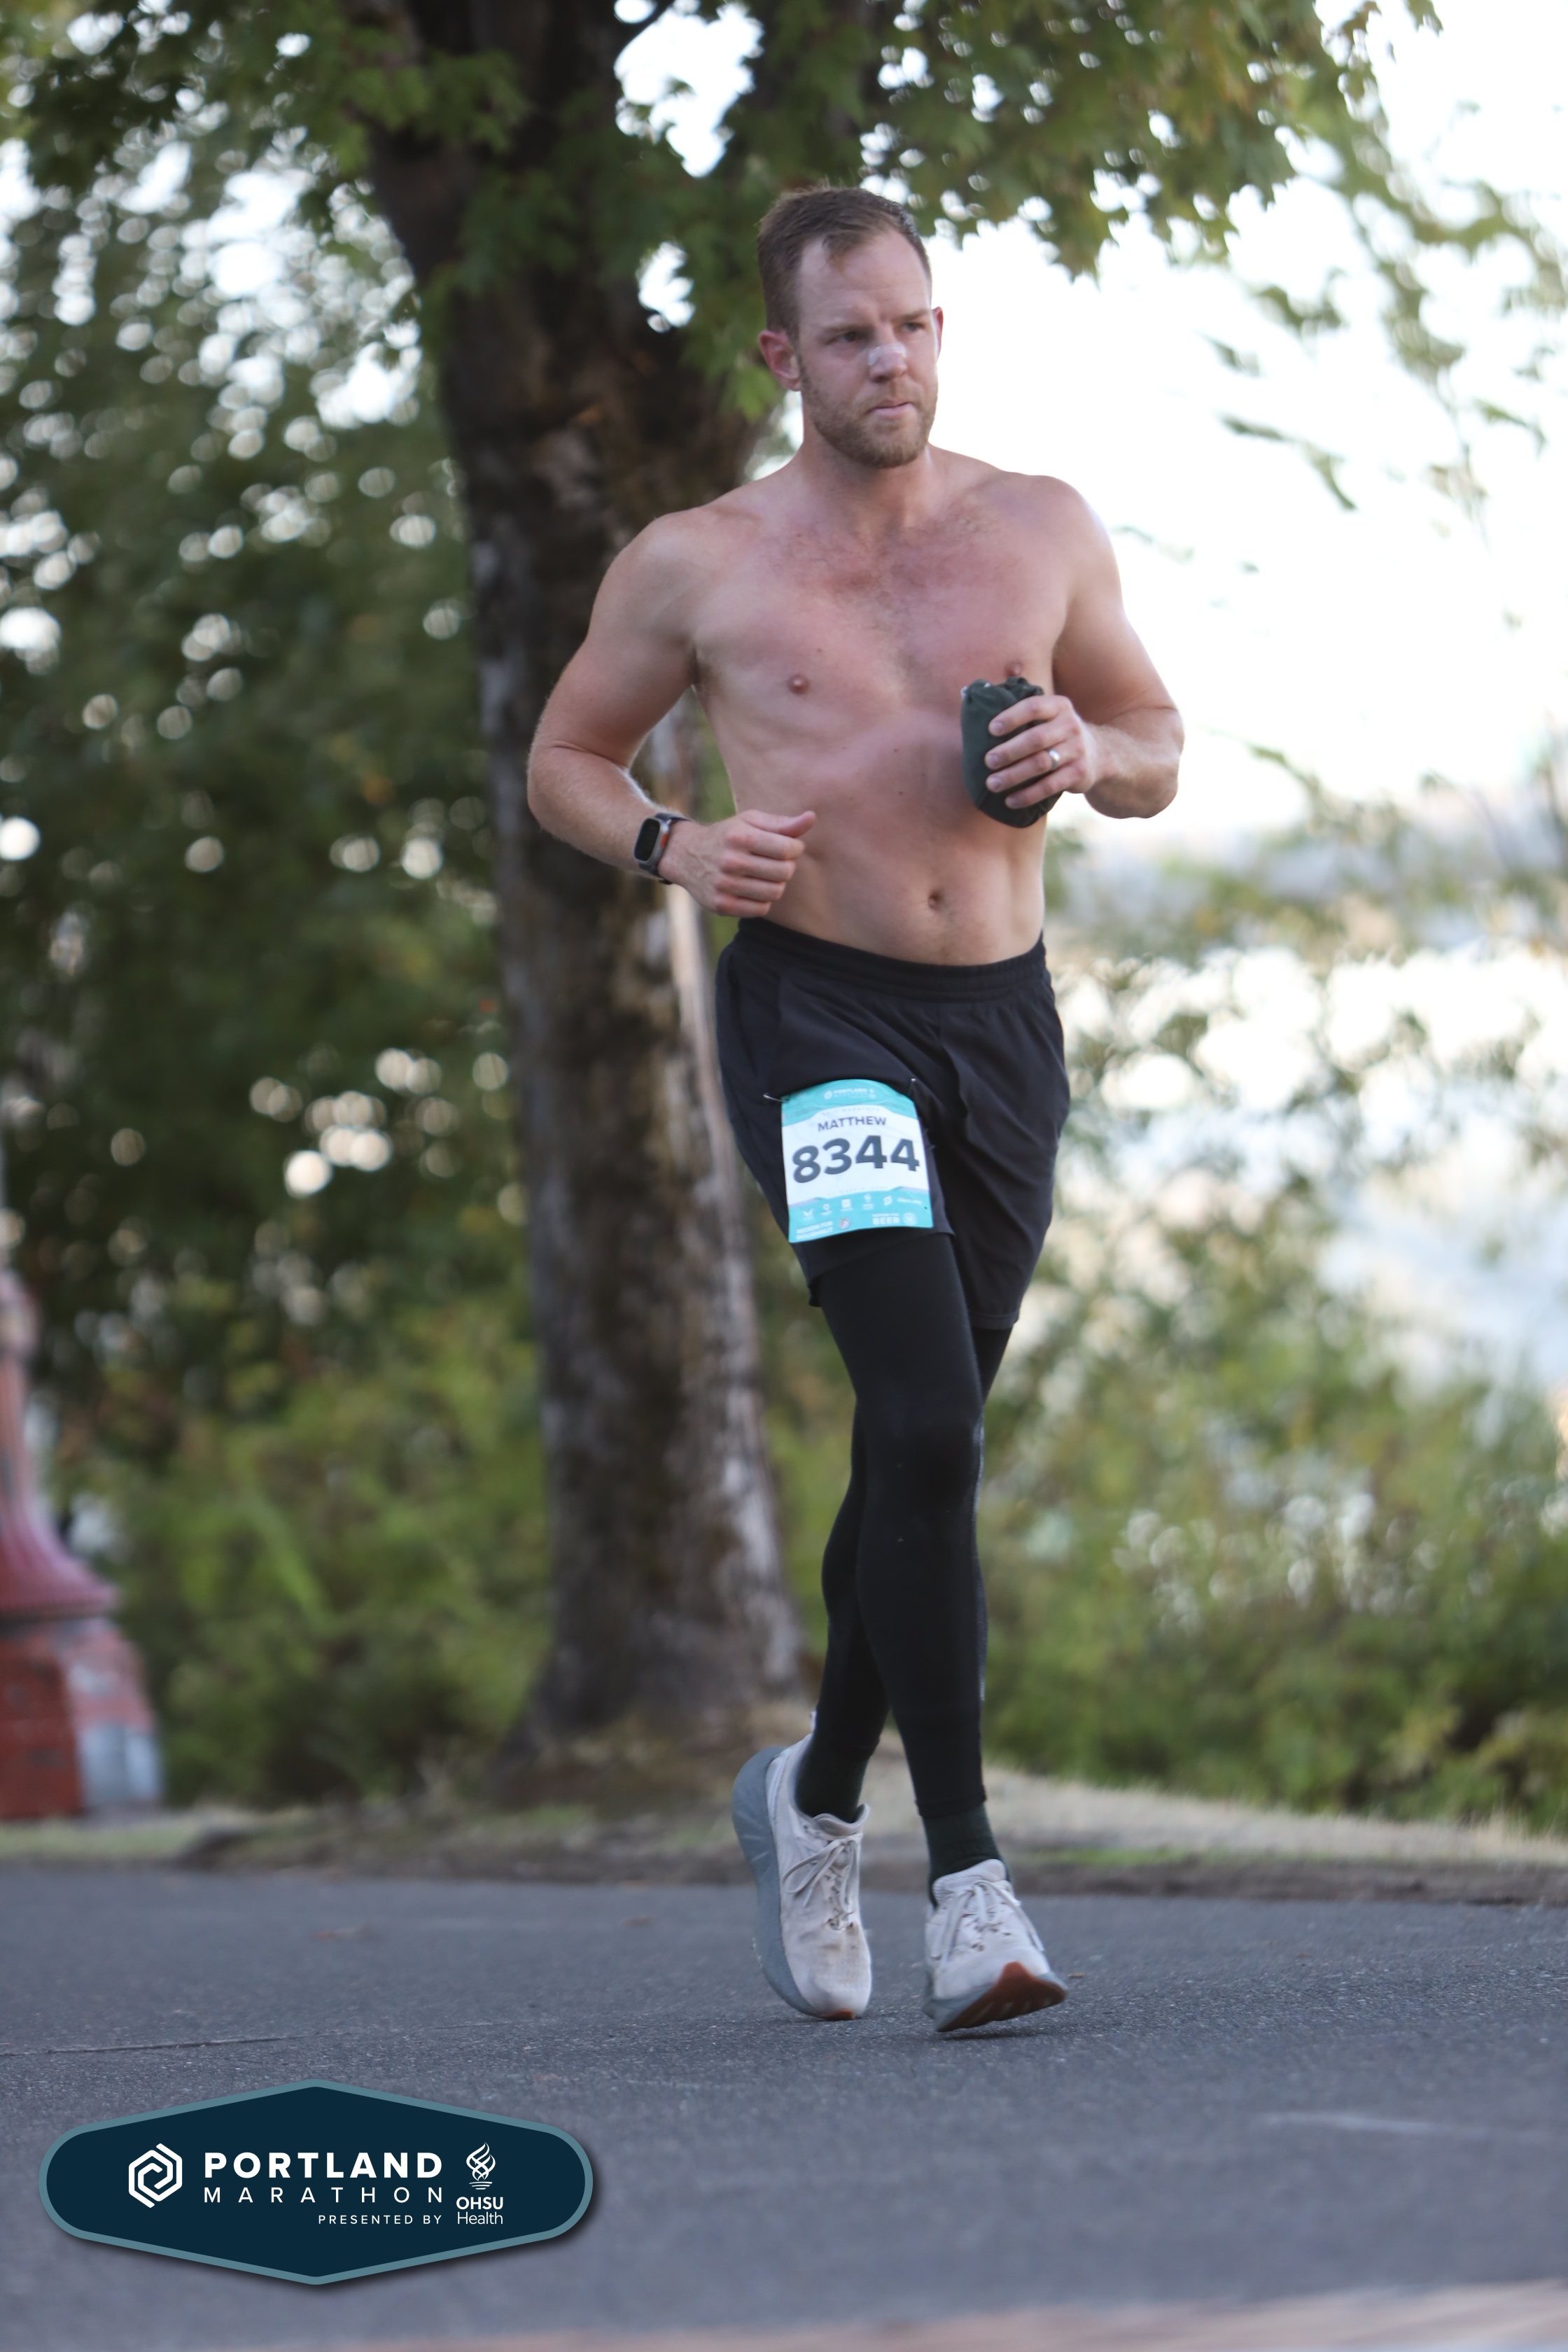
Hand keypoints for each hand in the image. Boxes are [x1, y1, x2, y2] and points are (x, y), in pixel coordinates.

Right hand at [659, 807, 814, 915]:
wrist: (686, 856)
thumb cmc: (727, 835)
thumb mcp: (750, 821)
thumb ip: (782, 823)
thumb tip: (812, 818)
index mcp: (740, 837)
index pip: (786, 849)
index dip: (795, 849)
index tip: (789, 847)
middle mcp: (730, 861)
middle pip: (784, 872)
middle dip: (786, 866)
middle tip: (776, 862)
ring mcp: (724, 885)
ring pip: (775, 892)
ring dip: (776, 884)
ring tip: (765, 875)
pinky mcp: (721, 905)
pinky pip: (761, 909)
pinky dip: (763, 900)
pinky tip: (753, 888)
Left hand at [984, 692, 1097, 811]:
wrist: (1099, 753)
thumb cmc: (1056, 733)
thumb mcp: (1049, 715)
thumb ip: (1021, 710)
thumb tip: (970, 696)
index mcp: (1058, 706)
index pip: (1033, 707)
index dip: (1011, 717)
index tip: (990, 729)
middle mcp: (1070, 725)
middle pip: (1035, 739)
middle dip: (1008, 751)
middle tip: (987, 761)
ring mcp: (1077, 750)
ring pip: (1041, 764)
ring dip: (1014, 775)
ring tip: (992, 784)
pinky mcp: (1079, 773)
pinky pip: (1050, 786)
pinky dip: (1028, 795)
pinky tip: (1010, 800)